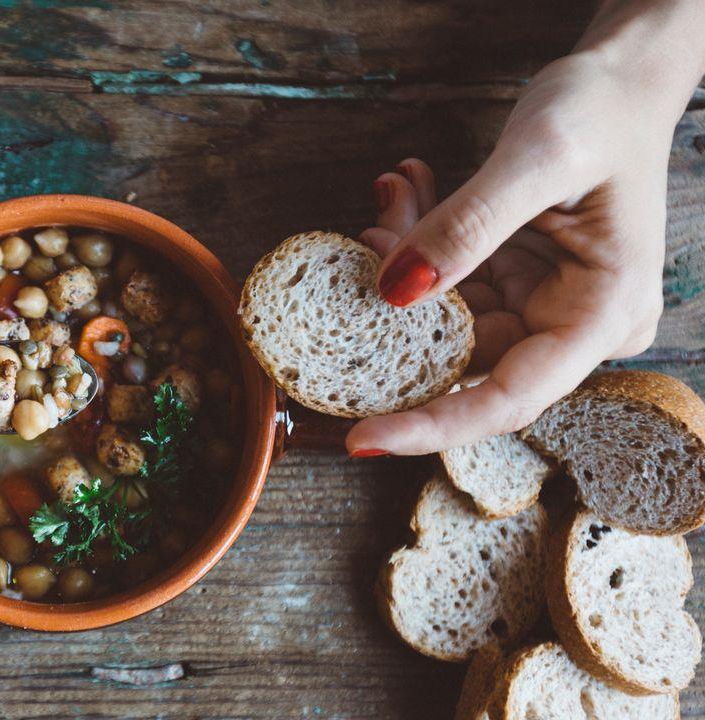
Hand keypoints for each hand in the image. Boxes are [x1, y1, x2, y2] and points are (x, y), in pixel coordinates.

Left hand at [345, 50, 679, 454]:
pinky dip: (418, 240)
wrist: (619, 81)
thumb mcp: (538, 156)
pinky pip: (448, 280)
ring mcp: (541, 304)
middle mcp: (573, 323)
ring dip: (404, 258)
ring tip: (392, 194)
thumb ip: (467, 226)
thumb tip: (394, 291)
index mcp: (603, 314)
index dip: (432, 424)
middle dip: (401, 305)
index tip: (360, 437)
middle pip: (464, 353)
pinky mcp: (515, 281)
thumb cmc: (600, 112)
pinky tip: (405, 191)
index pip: (507, 398)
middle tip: (367, 235)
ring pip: (444, 312)